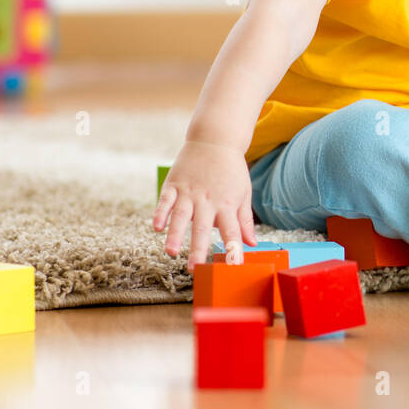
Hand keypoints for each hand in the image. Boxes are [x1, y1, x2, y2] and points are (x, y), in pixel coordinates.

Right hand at [152, 139, 256, 265]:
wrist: (216, 139)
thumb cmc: (231, 170)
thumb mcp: (244, 193)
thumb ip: (245, 220)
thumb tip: (252, 244)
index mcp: (227, 204)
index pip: (231, 231)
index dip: (232, 248)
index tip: (233, 265)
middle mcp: (208, 200)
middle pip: (203, 228)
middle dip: (198, 249)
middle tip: (194, 269)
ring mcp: (189, 192)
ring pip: (181, 216)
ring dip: (175, 235)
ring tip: (171, 253)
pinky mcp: (174, 184)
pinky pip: (166, 201)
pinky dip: (160, 213)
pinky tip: (156, 227)